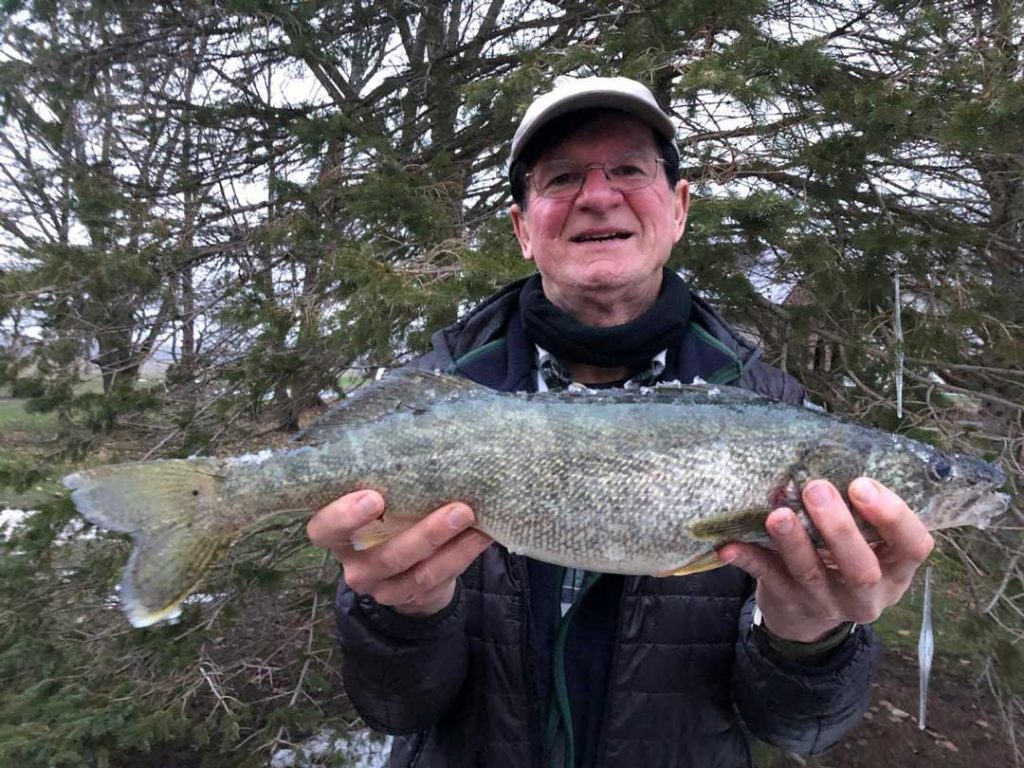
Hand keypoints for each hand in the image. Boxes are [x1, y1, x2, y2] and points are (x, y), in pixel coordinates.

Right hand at [307, 491, 492, 616]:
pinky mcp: (408, 597)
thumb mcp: (381, 500)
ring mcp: (380, 585)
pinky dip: (462, 555)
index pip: (324, 528)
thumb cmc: (389, 514)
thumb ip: (389, 482)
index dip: (344, 515)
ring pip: (416, 571)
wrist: (403, 562)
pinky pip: (436, 579)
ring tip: (474, 518)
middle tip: (458, 509)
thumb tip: (428, 441)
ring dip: (451, 544)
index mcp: (336, 532)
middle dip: (425, 534)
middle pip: (382, 555)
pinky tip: (481, 535)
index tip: (374, 497)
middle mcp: (353, 563)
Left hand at [718, 477, 934, 642]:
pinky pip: (767, 579)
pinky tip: (729, 545)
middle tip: (816, 488)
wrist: (807, 614)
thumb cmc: (841, 558)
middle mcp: (867, 593)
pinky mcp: (788, 602)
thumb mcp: (865, 542)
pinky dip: (748, 560)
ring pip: (811, 574)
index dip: (893, 516)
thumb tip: (828, 455)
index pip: (913, 546)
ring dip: (793, 542)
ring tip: (777, 514)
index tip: (861, 484)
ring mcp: (826, 603)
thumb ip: (857, 511)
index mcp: (895, 569)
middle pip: (861, 568)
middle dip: (839, 528)